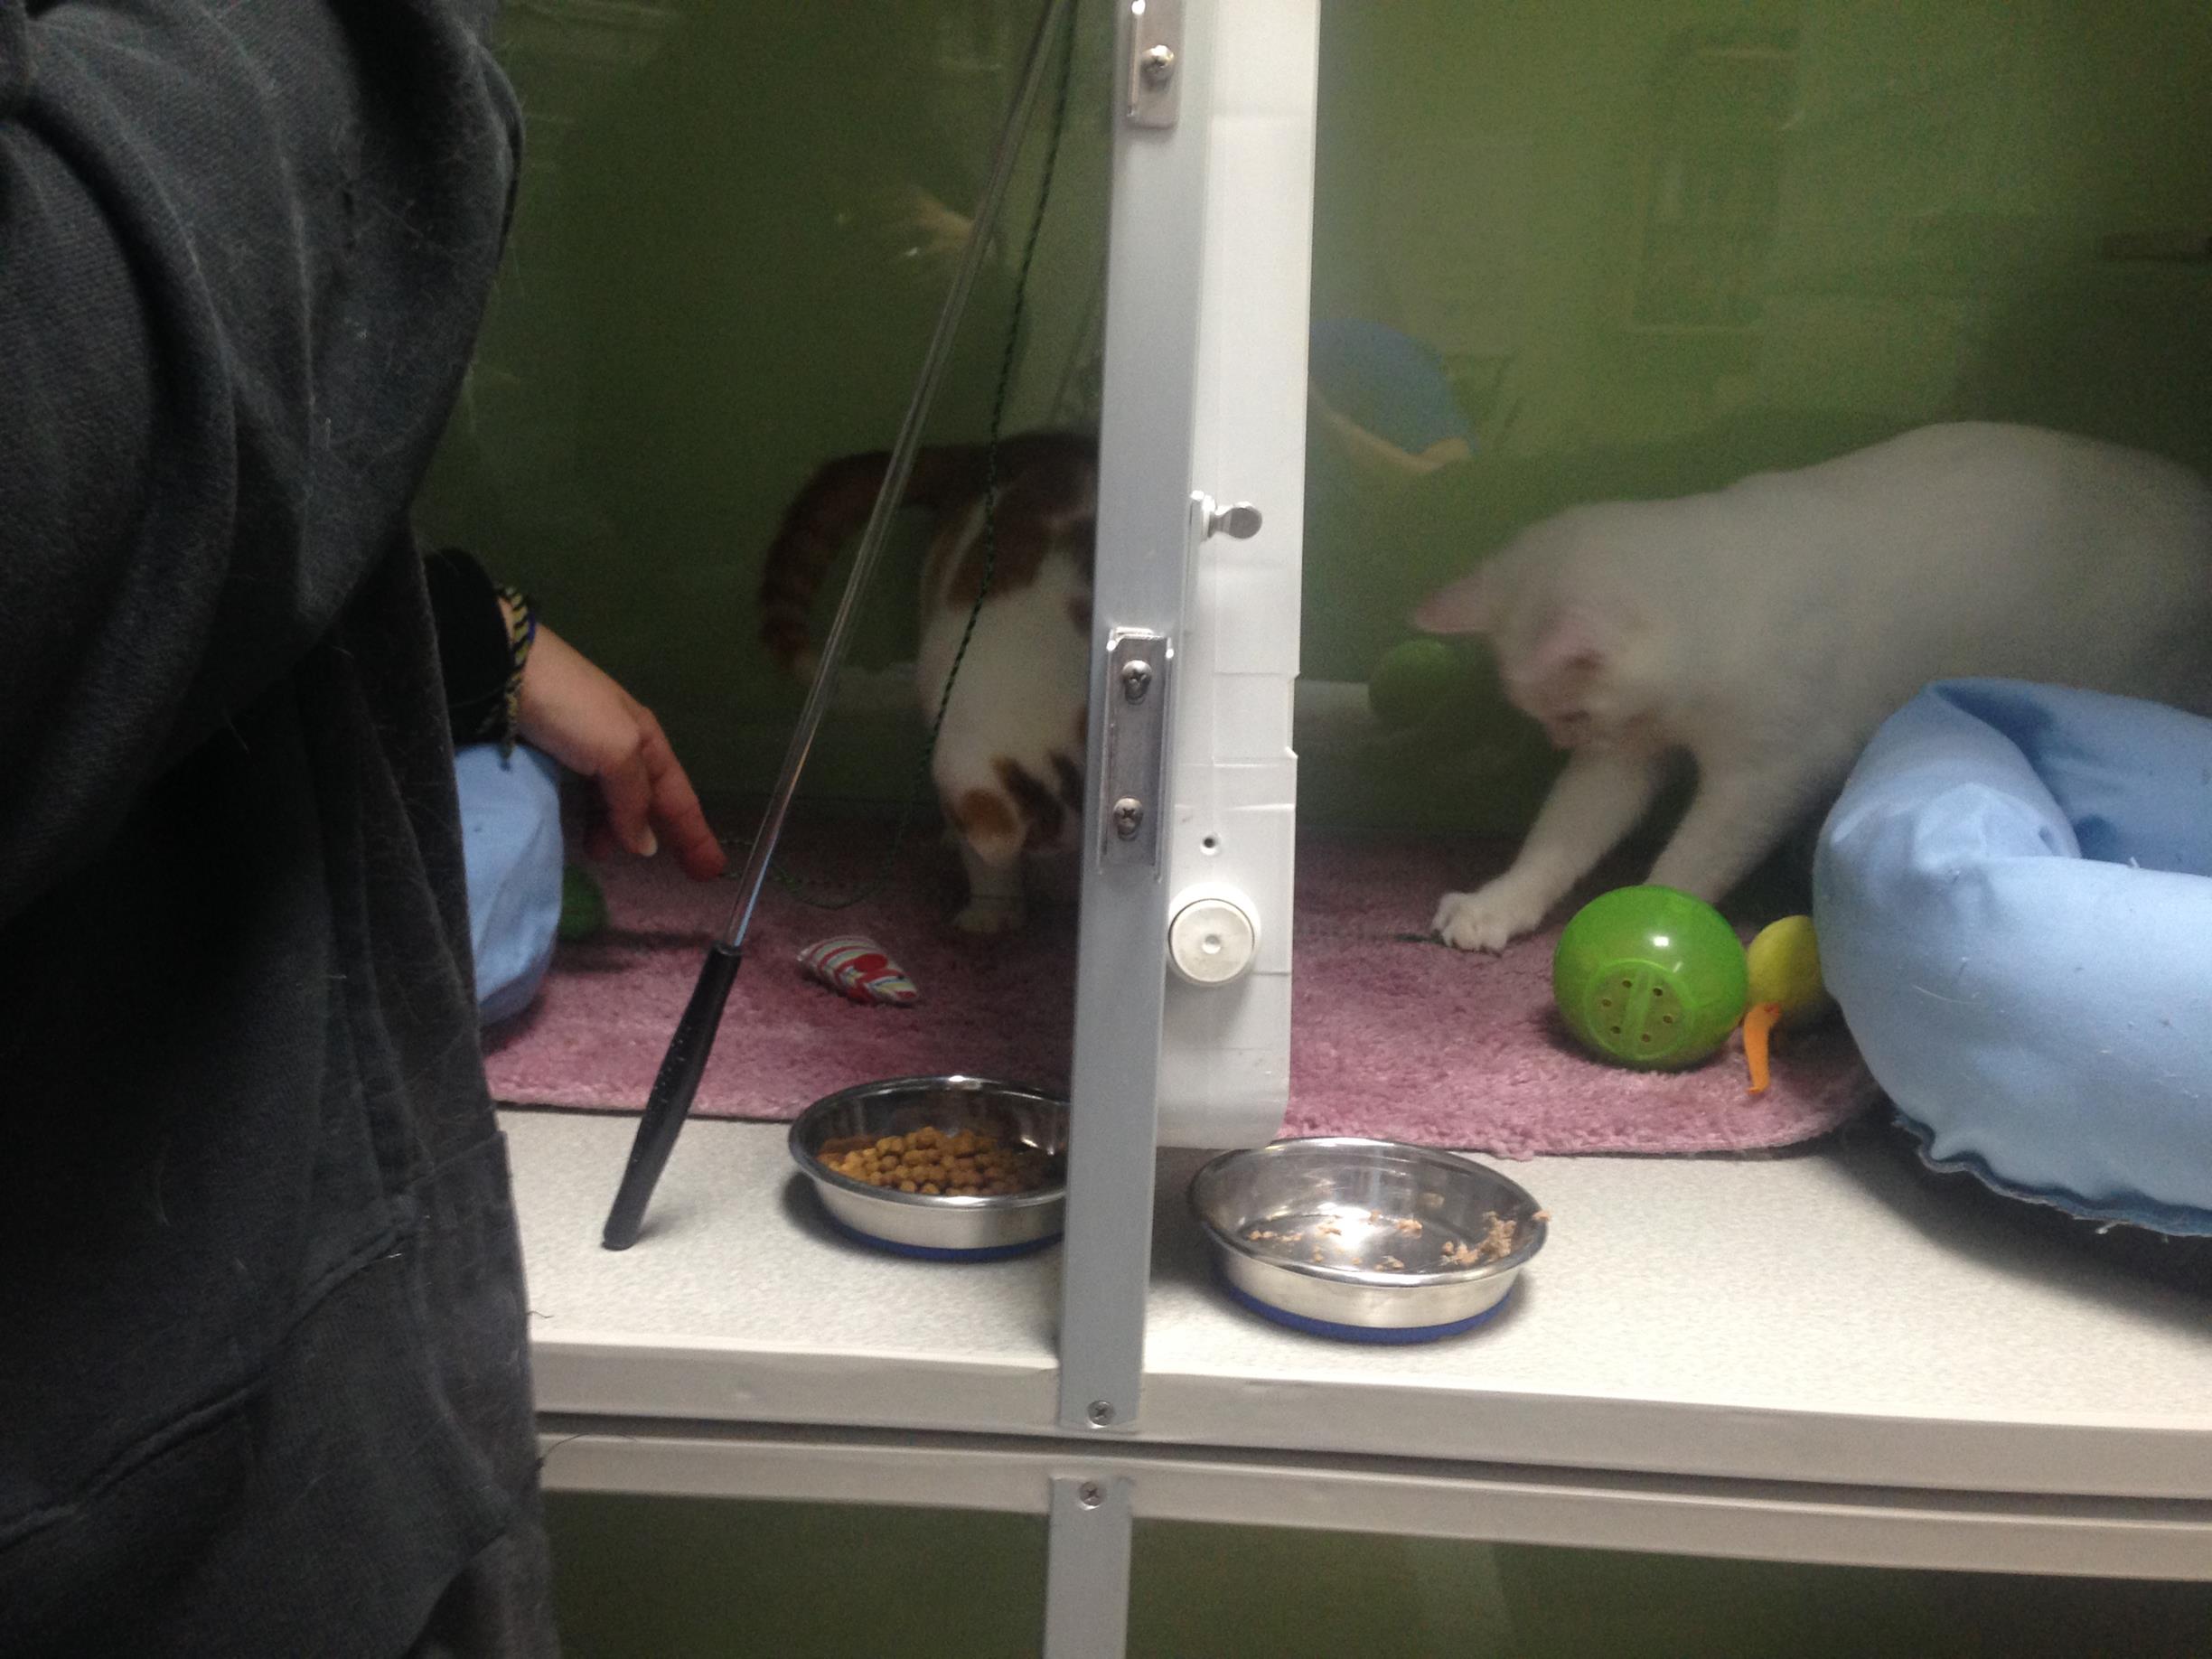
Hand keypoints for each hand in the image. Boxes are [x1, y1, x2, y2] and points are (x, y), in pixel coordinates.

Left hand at [512, 621, 726, 880]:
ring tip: (599, 853)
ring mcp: (587, 750)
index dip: (696, 834)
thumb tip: (646, 846)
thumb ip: (633, 800)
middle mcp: (622, 745)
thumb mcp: (615, 752)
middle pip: (650, 800)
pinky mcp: (554, 754)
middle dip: (663, 835)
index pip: (679, 798)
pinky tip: (580, 828)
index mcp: (646, 741)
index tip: (710, 872)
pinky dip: (591, 817)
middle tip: (667, 873)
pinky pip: (586, 797)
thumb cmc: (571, 709)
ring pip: (614, 801)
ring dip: (615, 831)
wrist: (505, 669)